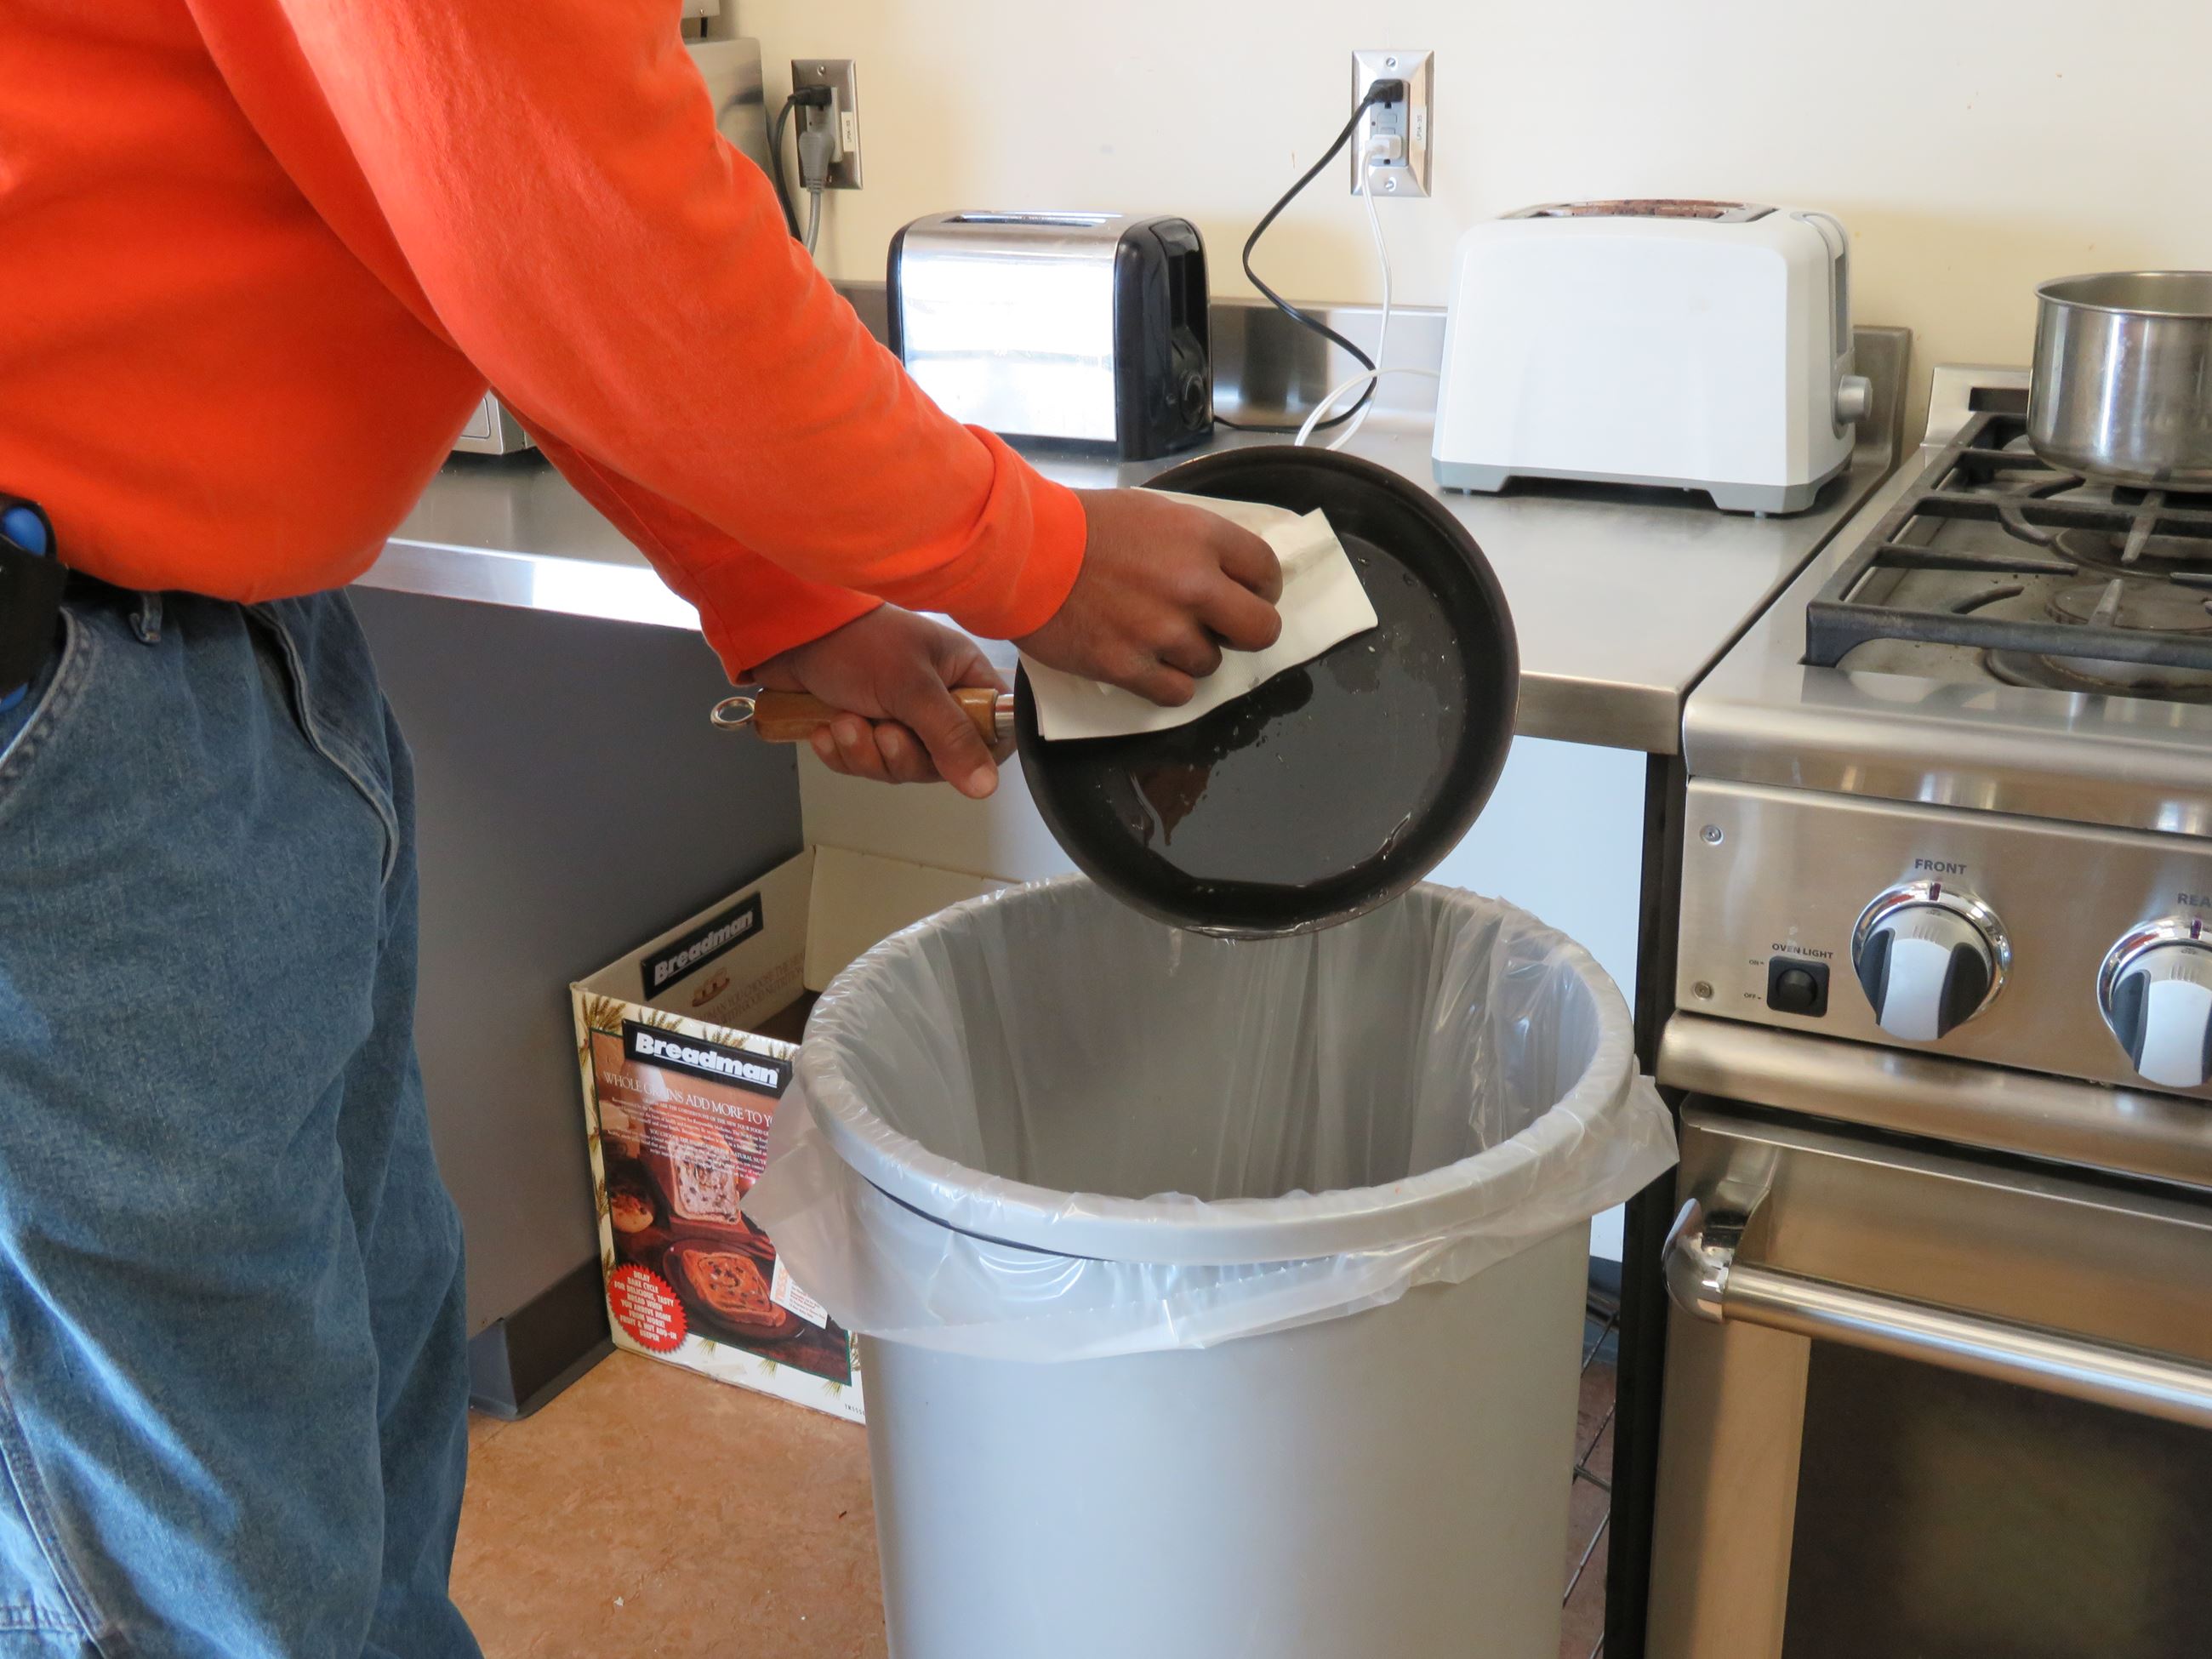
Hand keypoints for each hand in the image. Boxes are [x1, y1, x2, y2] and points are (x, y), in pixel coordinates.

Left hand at [751, 607, 1010, 798]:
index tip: (947, 757)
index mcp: (962, 677)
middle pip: (941, 761)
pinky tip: (826, 729)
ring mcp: (898, 714)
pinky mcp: (863, 727)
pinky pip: (863, 763)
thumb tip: (986, 786)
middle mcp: (936, 699)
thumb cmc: (858, 641)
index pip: (993, 729)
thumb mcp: (911, 686)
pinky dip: (843, 753)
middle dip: (902, 754)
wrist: (788, 633)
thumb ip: (950, 736)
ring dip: (866, 753)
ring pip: (898, 765)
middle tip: (881, 731)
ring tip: (845, 722)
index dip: (975, 753)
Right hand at [1015, 489, 1282, 705]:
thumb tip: (1224, 571)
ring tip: (1158, 637)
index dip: (1261, 588)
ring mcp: (1161, 630)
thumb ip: (1194, 541)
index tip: (1247, 595)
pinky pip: (1177, 693)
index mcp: (1202, 538)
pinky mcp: (1129, 666)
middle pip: (1261, 630)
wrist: (1021, 553)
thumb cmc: (1080, 526)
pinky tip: (1148, 665)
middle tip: (1221, 628)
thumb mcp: (1150, 511)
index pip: (1266, 572)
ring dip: (1192, 655)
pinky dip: (1167, 684)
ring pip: (1212, 664)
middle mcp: (1192, 585)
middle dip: (1246, 632)